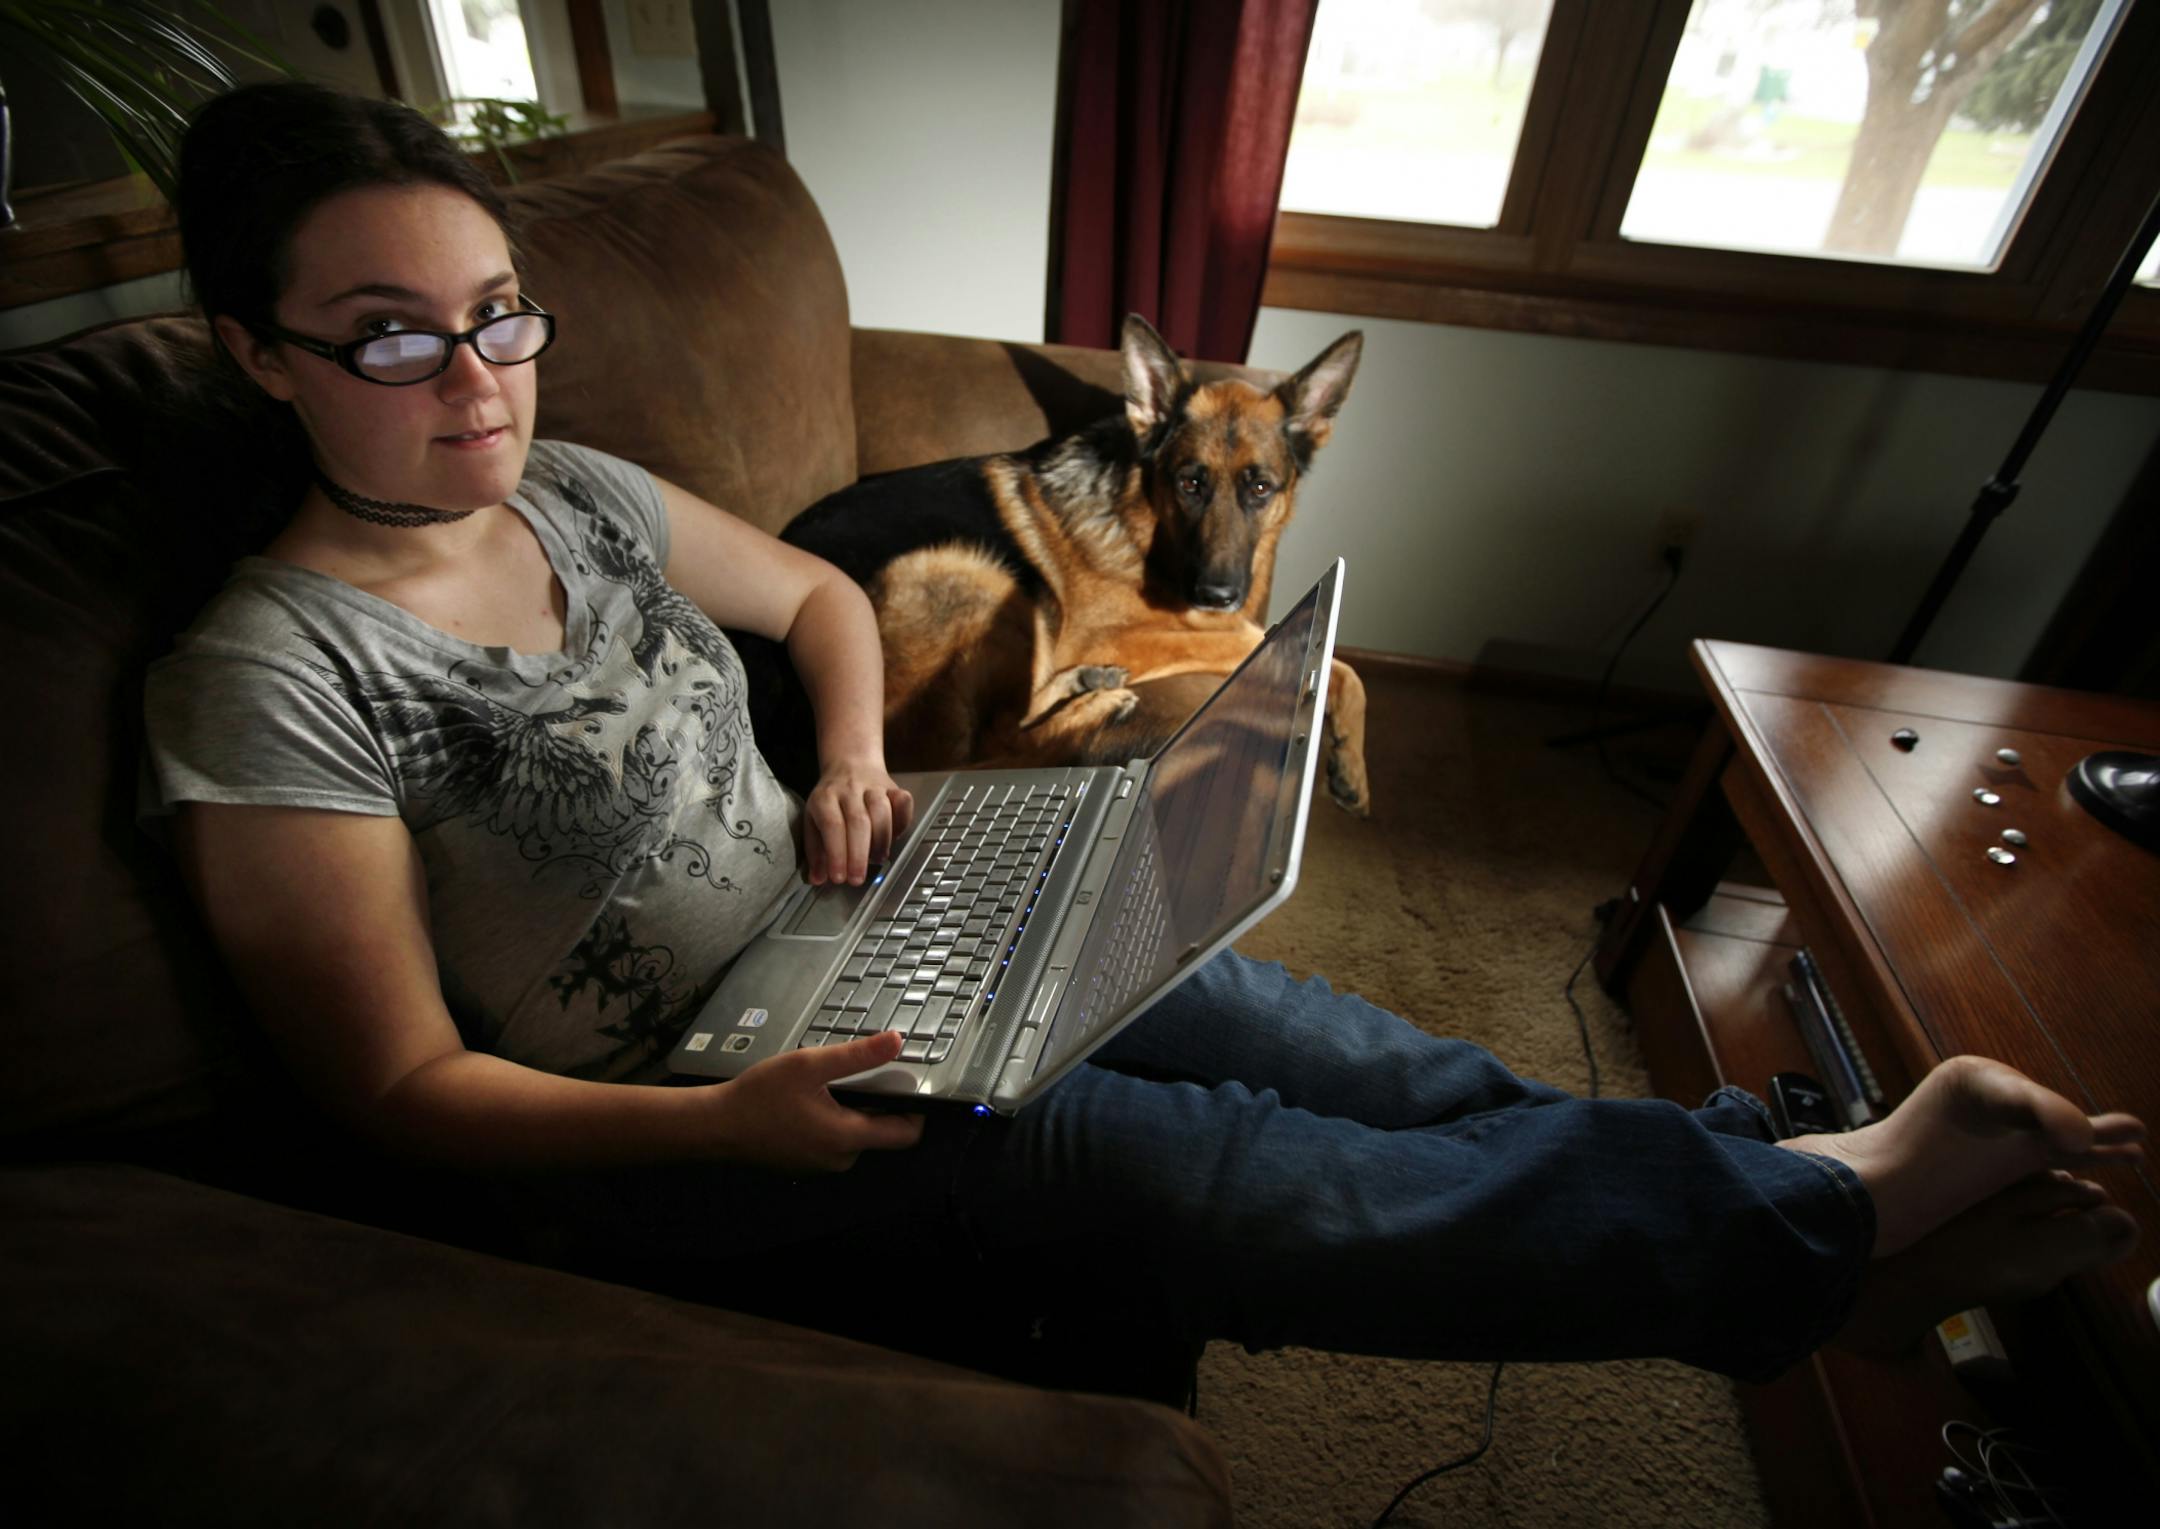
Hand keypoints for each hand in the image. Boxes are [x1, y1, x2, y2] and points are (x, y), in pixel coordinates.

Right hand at [706, 1030, 925, 1173]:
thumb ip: (856, 1056)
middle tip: (859, 1074)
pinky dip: (831, 1119)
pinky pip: (833, 1140)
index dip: (917, 1110)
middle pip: (880, 1131)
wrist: (715, 1126)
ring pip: (855, 1134)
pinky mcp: (806, 1161)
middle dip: (876, 1102)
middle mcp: (839, 1159)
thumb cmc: (759, 1096)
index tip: (909, 1084)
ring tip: (826, 1084)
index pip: (906, 1134)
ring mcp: (821, 1163)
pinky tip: (809, 1100)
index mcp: (846, 1138)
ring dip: (851, 1109)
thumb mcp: (809, 1066)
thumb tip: (897, 1042)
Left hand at [803, 754, 913, 885]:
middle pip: (858, 821)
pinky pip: (903, 802)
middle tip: (857, 879)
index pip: (832, 825)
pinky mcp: (894, 787)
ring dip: (881, 840)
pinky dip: (903, 821)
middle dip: (858, 854)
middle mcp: (849, 789)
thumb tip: (818, 879)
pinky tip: (895, 836)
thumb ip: (815, 851)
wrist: (850, 763)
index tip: (839, 878)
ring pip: (882, 811)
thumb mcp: (812, 821)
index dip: (836, 853)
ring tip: (876, 860)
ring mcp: (874, 786)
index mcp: (825, 797)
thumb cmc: (830, 800)